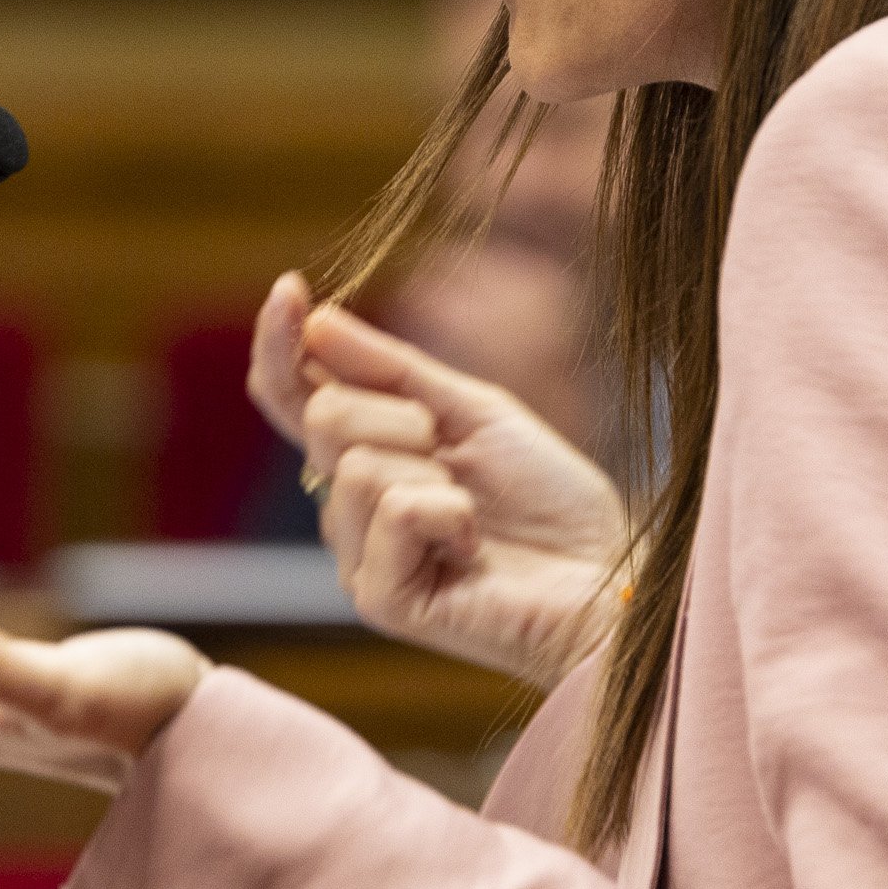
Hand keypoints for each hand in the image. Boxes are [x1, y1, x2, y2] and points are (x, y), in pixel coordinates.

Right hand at [250, 273, 629, 684]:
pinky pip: (390, 511)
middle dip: (401, 414)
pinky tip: (472, 546)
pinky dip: (446, 512)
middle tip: (453, 451)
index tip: (289, 288)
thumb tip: (316, 319)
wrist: (605, 576)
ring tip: (471, 512)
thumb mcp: (474, 410)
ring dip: (432, 471)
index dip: (281, 342)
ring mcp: (359, 559)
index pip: (294, 395)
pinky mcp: (380, 600)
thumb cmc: (549, 501)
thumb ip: (393, 370)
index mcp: (368, 457)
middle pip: (325, 416)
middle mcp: (349, 509)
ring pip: (354, 465)